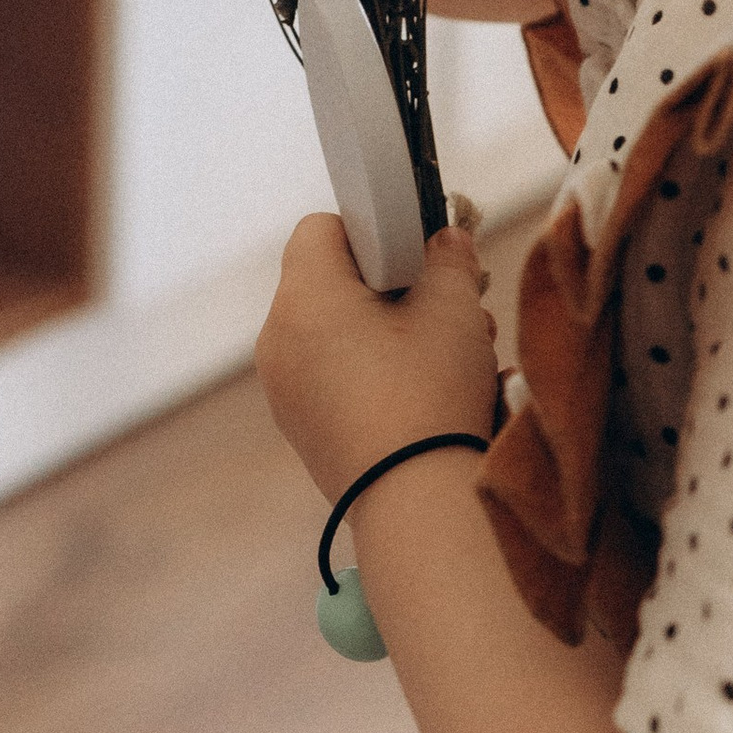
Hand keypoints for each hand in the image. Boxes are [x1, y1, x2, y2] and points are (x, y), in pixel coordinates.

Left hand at [254, 216, 498, 505]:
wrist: (417, 504)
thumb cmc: (430, 394)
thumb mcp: (454, 309)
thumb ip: (449, 258)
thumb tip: (446, 240)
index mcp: (302, 297)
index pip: (322, 228)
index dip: (374, 231)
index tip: (417, 256)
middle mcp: (278, 339)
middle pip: (331, 284)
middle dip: (391, 288)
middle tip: (445, 308)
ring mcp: (285, 390)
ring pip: (336, 335)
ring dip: (388, 334)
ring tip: (447, 357)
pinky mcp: (302, 431)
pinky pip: (333, 379)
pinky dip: (373, 375)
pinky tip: (423, 396)